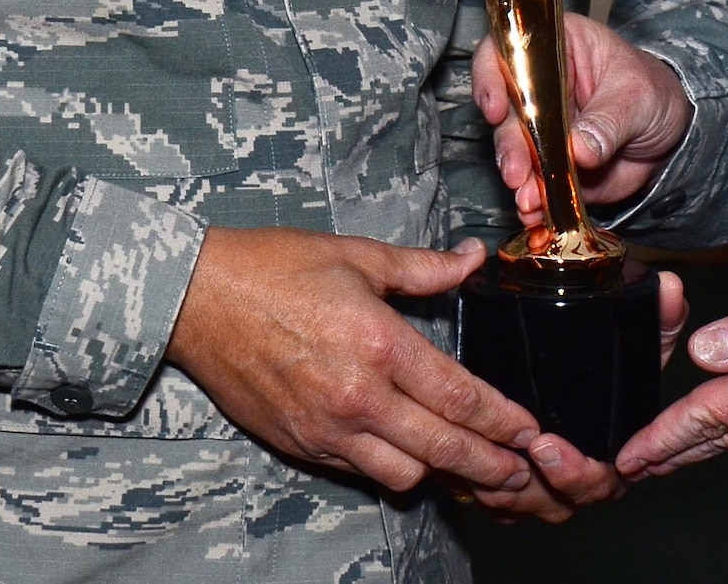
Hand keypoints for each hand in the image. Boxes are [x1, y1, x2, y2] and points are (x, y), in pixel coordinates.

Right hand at [165, 228, 535, 495]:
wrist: (197, 299)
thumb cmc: (276, 267)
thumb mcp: (357, 255)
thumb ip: (423, 267)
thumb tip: (472, 258)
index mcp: (379, 343)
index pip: (459, 395)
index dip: (501, 419)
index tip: (530, 429)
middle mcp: (358, 396)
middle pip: (441, 447)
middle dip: (488, 464)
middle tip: (521, 472)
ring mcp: (327, 429)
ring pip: (404, 472)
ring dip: (441, 472)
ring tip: (470, 467)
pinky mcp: (301, 444)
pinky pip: (361, 471)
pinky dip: (393, 468)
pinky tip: (411, 457)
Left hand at [458, 268, 688, 521]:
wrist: (591, 377)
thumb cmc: (620, 368)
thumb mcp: (644, 342)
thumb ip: (662, 317)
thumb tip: (672, 286)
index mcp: (615, 457)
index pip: (603, 481)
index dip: (577, 472)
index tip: (549, 445)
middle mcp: (582, 479)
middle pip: (560, 502)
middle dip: (536, 479)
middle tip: (523, 445)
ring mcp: (547, 487)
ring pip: (523, 507)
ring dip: (504, 489)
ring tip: (485, 458)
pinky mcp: (516, 487)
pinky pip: (496, 505)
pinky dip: (482, 492)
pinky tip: (465, 470)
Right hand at [473, 14, 693, 223]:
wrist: (671, 134)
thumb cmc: (653, 92)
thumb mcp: (637, 96)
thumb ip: (608, 122)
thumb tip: (579, 150)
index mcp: (556, 49)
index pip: (507, 50)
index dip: (491, 76)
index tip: (496, 110)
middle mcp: (539, 87)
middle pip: (505, 109)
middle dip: (508, 143)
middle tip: (517, 172)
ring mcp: (542, 128)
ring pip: (514, 150)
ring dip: (518, 176)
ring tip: (529, 199)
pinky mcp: (550, 163)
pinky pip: (534, 181)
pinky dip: (534, 199)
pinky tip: (537, 213)